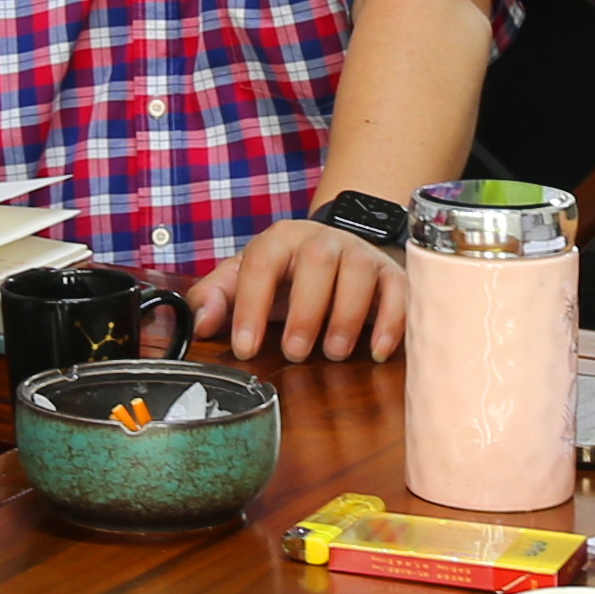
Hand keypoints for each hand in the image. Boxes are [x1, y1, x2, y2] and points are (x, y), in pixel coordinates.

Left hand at [190, 216, 407, 365]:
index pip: (261, 264)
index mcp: (280, 240)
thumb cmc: (287, 274)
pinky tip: (377, 350)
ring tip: (333, 352)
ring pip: (359, 272)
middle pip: (316, 261)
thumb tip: (195, 323)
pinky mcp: (391, 273)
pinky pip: (399, 289)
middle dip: (306, 310)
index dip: (251, 306)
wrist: (340, 249)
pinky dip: (391, 320)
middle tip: (295, 352)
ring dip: (347, 315)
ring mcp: (360, 254)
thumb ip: (215, 296)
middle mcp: (322, 240)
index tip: (245, 348)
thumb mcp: (246, 278)